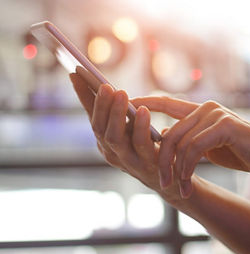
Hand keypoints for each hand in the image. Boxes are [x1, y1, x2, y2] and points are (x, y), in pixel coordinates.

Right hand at [69, 73, 182, 201]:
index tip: (76, 73)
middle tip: (104, 85)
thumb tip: (114, 90)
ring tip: (120, 93)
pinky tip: (143, 111)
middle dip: (100, 105)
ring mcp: (127, 160)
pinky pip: (140, 144)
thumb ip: (123, 115)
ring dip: (116, 114)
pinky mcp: (146, 165)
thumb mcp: (133, 128)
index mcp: (105, 140)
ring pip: (114, 137)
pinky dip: (140, 126)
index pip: (91, 115)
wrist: (170, 179)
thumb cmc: (150, 148)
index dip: (83, 95)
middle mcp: (111, 151)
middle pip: (98, 127)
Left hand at [132, 96, 249, 198]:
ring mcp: (214, 114)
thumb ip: (188, 137)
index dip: (144, 104)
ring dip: (175, 169)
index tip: (125, 109)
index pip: (165, 103)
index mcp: (199, 110)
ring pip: (180, 141)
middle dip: (161, 158)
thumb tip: (164, 136)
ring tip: (177, 188)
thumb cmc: (238, 150)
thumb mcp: (207, 144)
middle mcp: (204, 108)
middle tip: (160, 180)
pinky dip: (188, 168)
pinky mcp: (225, 125)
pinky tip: (188, 183)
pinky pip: (195, 148)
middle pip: (170, 131)